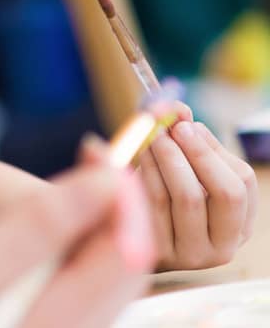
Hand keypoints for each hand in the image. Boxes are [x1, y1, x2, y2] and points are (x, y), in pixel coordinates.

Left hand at [127, 100, 257, 269]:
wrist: (122, 238)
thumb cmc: (159, 195)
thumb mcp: (181, 170)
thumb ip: (186, 140)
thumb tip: (176, 109)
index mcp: (239, 224)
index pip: (243, 183)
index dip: (212, 150)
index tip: (184, 124)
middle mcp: (223, 246)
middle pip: (224, 192)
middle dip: (196, 153)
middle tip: (166, 127)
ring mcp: (192, 255)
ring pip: (188, 197)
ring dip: (166, 157)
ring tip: (147, 136)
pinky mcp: (160, 255)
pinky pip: (154, 207)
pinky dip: (144, 175)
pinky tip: (130, 159)